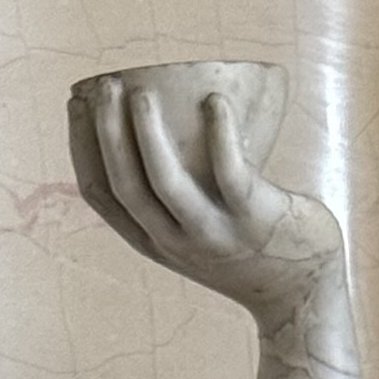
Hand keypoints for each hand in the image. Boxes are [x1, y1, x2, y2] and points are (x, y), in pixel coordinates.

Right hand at [75, 75, 341, 331]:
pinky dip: (220, 133)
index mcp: (156, 240)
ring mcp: (214, 233)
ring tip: (141, 92)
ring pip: (164, 182)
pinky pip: (230, 171)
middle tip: (105, 85)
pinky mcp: (252, 219)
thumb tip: (154, 123)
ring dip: (147, 135)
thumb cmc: (250, 248)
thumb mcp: (199, 230)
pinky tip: (215, 100)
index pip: (101, 196)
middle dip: (106, 132)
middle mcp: (178, 241)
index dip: (80, 146)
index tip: (75, 103)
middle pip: (125, 185)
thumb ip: (174, 196)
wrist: (304, 293)